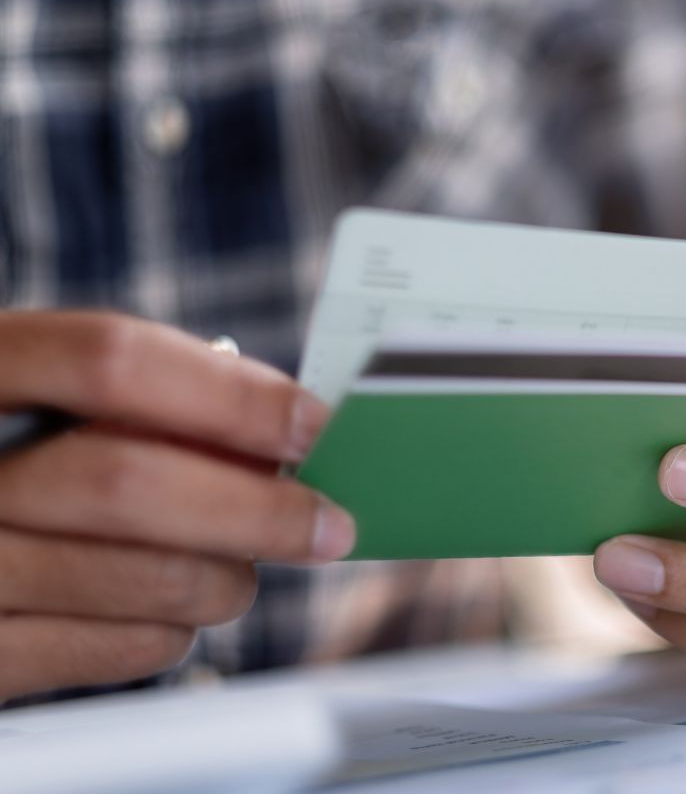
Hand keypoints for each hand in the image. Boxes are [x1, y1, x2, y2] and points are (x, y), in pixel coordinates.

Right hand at [0, 311, 354, 699]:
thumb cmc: (14, 466)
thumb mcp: (46, 407)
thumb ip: (141, 403)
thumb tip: (285, 432)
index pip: (111, 359)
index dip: (230, 393)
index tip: (310, 424)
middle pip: (130, 480)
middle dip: (258, 508)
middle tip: (328, 523)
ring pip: (140, 578)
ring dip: (227, 577)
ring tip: (240, 569)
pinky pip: (117, 650)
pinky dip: (174, 631)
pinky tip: (170, 611)